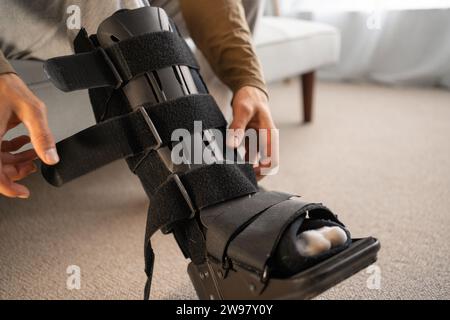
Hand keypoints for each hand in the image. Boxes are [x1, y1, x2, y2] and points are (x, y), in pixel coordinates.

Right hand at [0, 73, 58, 197]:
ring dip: (16, 161)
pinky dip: (12, 150)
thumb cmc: (8, 87)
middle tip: (35, 165)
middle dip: (17, 171)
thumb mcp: (32, 111)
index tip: (24, 192)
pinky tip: (25, 142)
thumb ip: (42, 136)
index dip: (8, 187)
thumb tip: (51, 159)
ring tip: (34, 154)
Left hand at [228, 86, 278, 179]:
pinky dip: (241, 160)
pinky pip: (248, 155)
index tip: (250, 176)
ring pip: (256, 162)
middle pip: (265, 164)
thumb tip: (231, 145)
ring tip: (235, 174)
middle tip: (241, 181)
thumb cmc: (249, 98)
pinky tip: (231, 164)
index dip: (263, 172)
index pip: (272, 160)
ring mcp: (259, 141)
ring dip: (247, 168)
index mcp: (269, 134)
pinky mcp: (252, 141)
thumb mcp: (242, 110)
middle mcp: (266, 140)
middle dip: (255, 174)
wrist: (249, 91)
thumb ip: (237, 127)